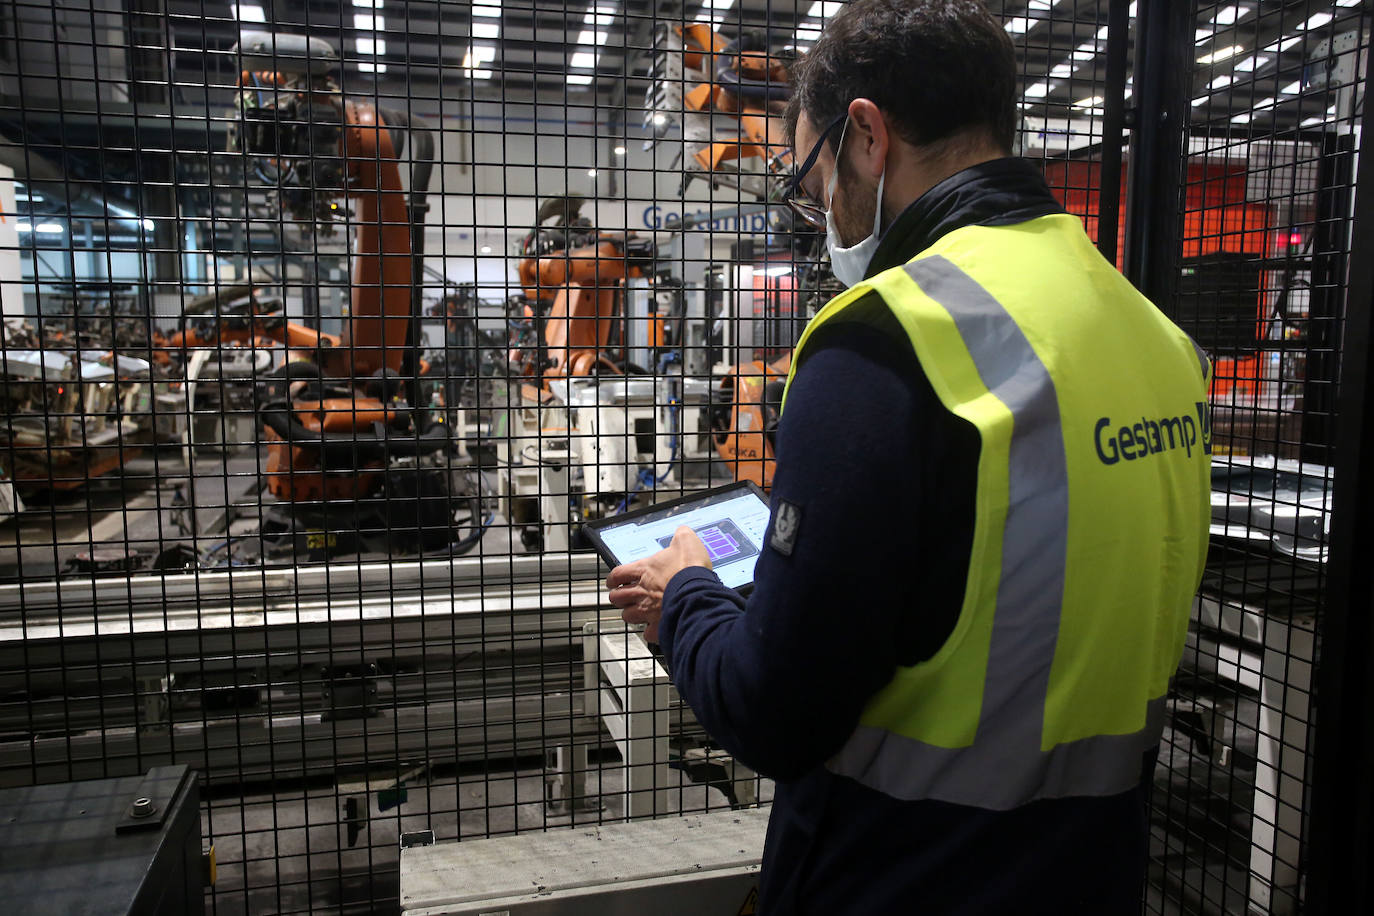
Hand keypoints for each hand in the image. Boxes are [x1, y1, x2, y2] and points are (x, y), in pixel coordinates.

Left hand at [606, 526, 711, 641]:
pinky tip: (655, 628)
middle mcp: (641, 591)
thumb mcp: (687, 541)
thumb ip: (681, 536)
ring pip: (627, 616)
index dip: (614, 578)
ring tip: (637, 612)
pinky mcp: (658, 626)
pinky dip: (650, 632)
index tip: (614, 581)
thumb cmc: (690, 569)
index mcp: (643, 570)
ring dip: (631, 614)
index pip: (617, 575)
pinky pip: (647, 634)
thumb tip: (683, 532)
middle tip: (624, 597)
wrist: (698, 592)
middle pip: (617, 598)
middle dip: (619, 597)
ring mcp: (647, 611)